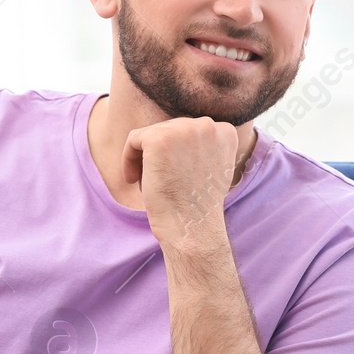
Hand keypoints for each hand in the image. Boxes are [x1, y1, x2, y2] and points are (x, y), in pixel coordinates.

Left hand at [122, 117, 243, 249]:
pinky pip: (135, 139)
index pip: (190, 131)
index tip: (175, 176)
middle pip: (170, 129)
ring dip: (145, 158)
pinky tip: (133, 179)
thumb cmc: (198, 206)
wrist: (193, 227)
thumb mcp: (214, 169)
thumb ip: (203, 147)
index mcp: (225, 132)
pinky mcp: (159, 138)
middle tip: (159, 182)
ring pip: (151, 135)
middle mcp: (208, 125)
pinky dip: (129, 159)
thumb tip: (181, 140)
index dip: (178, 154)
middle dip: (161, 156)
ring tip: (149, 183)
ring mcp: (184, 129)